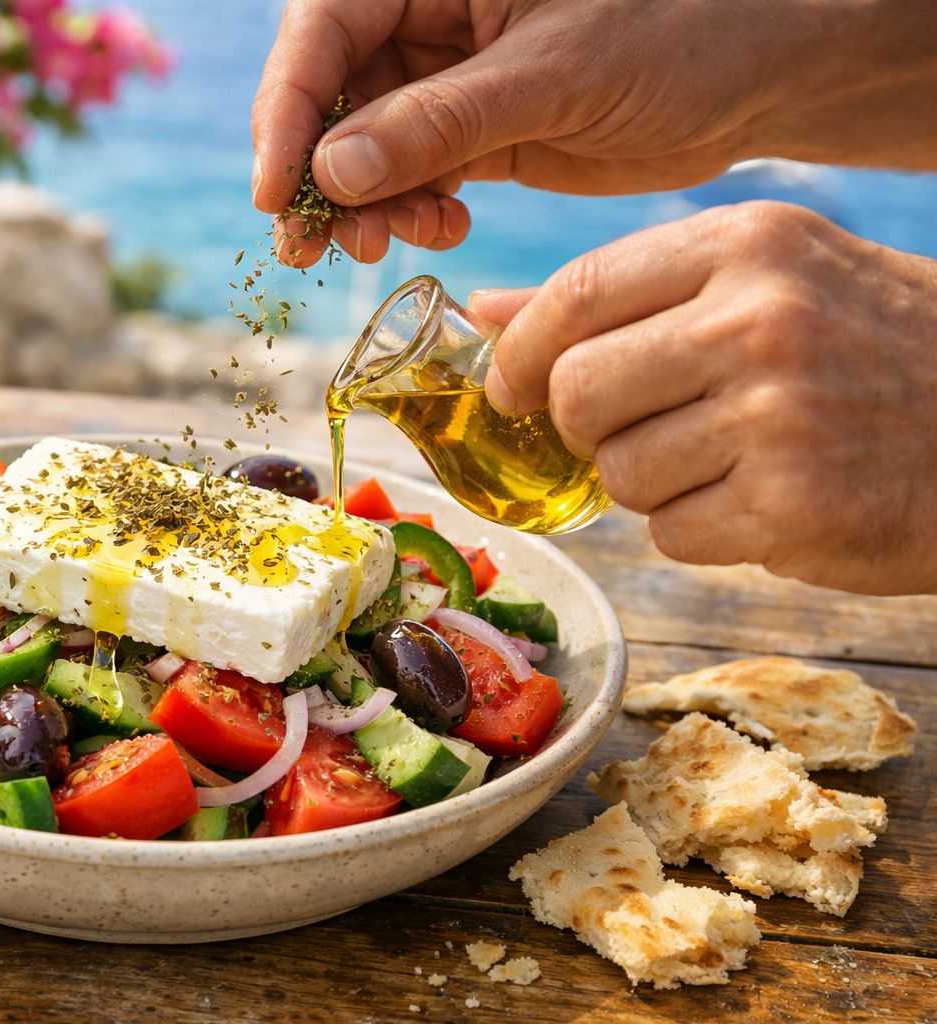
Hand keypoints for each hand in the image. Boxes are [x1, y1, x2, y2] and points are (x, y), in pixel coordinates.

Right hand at [252, 0, 936, 267]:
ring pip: (360, 145)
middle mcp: (428, 13)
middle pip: (329, 93)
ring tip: (381, 247)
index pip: (323, 29)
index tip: (276, 192)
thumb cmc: (680, 31)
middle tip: (318, 247)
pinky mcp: (474, 128)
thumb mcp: (555, 74)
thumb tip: (330, 174)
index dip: (289, 110)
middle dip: (319, 174)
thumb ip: (439, 121)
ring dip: (360, 204)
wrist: (761, 75)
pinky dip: (407, 211)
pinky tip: (438, 231)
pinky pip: (408, 175)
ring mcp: (447, 75)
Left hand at [473, 201, 936, 595]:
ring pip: (619, 473)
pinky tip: (763, 499)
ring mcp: (777, 417)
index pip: (577, 294)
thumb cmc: (871, 350)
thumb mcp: (767, 280)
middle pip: (578, 391)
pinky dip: (699, 529)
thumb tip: (488, 312)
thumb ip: (624, 294)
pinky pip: (670, 534)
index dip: (521, 351)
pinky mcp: (791, 508)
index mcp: (748, 246)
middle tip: (628, 430)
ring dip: (651, 483)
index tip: (515, 386)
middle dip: (582, 427)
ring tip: (728, 459)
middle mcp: (760, 321)